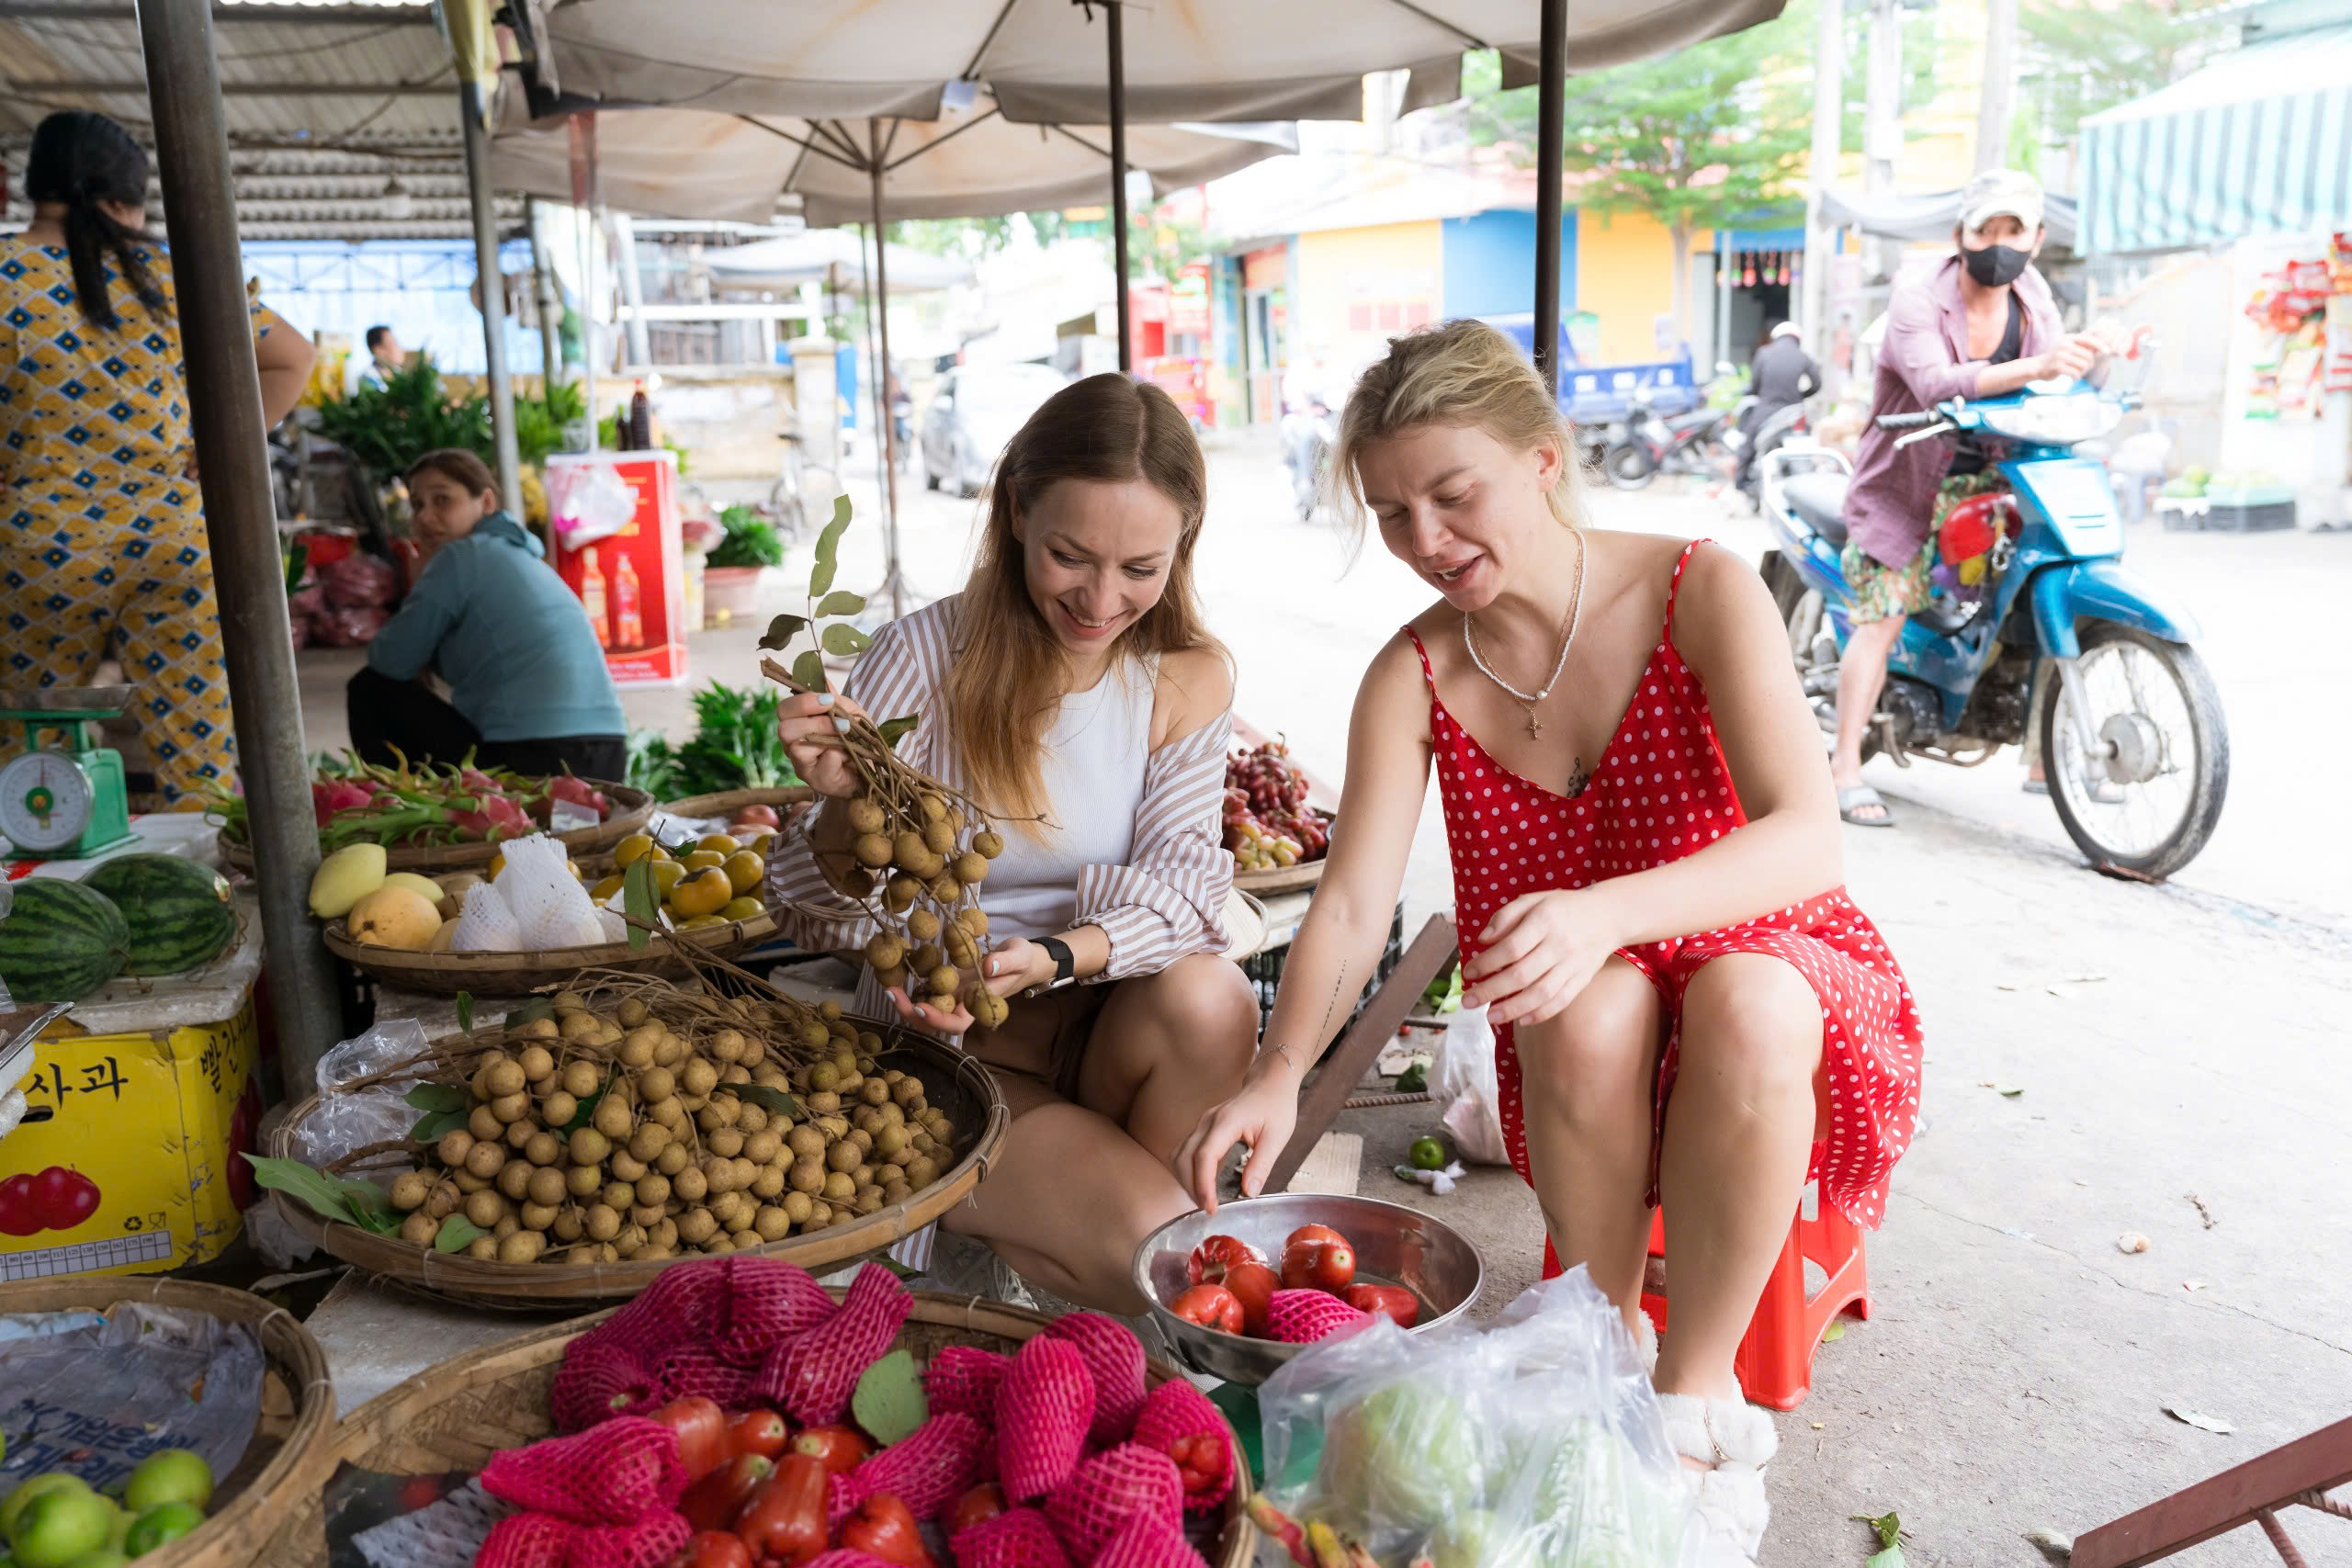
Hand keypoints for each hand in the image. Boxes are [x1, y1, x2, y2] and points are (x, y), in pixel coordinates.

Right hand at [777, 691, 867, 798]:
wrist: (871, 770)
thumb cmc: (857, 740)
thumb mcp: (851, 715)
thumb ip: (836, 701)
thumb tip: (824, 681)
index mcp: (798, 725)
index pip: (784, 710)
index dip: (803, 702)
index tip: (828, 701)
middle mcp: (794, 746)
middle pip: (784, 729)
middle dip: (815, 722)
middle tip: (841, 723)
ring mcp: (802, 766)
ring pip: (798, 748)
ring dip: (827, 738)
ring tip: (847, 738)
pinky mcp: (817, 782)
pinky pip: (823, 765)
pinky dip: (840, 757)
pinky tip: (849, 757)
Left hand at [884, 939, 1042, 1036]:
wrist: (1023, 959)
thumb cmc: (1024, 961)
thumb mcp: (1020, 957)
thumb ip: (1005, 962)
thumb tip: (987, 966)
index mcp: (979, 1007)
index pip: (955, 1024)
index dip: (937, 1020)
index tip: (921, 1007)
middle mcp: (963, 1006)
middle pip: (933, 1021)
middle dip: (909, 1012)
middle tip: (890, 993)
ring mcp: (953, 996)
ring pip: (925, 1008)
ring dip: (905, 1001)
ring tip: (888, 985)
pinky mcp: (948, 983)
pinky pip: (927, 989)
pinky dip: (911, 985)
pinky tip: (897, 972)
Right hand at [1174, 1051, 1303, 1213]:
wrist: (1270, 1083)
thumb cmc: (1275, 1106)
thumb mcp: (1277, 1137)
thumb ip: (1262, 1165)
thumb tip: (1248, 1192)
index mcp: (1226, 1121)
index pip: (1204, 1156)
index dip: (1203, 1184)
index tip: (1211, 1206)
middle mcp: (1208, 1121)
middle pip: (1184, 1158)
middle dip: (1192, 1187)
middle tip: (1210, 1209)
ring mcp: (1202, 1124)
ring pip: (1179, 1156)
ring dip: (1186, 1180)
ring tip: (1205, 1200)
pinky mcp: (1202, 1129)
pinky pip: (1184, 1152)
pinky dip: (1187, 1172)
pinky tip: (1201, 1185)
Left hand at [1460, 887, 1621, 1027]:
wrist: (1607, 915)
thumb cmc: (1562, 907)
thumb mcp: (1533, 899)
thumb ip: (1506, 916)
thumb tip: (1483, 939)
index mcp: (1545, 920)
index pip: (1511, 948)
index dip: (1487, 963)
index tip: (1468, 972)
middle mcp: (1560, 944)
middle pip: (1521, 974)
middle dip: (1491, 991)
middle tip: (1469, 1001)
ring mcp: (1573, 965)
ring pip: (1540, 993)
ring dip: (1512, 1008)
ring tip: (1490, 1017)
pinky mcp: (1582, 979)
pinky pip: (1561, 1001)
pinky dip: (1540, 1014)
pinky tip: (1521, 1020)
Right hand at [2036, 335, 2100, 382]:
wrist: (2038, 367)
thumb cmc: (2058, 357)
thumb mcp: (2069, 347)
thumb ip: (2084, 345)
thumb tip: (2104, 346)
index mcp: (2069, 338)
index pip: (2089, 339)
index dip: (2100, 345)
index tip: (2108, 351)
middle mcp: (2064, 345)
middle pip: (2088, 355)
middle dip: (2089, 364)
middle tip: (2084, 368)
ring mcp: (2060, 356)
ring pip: (2083, 365)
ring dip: (2083, 372)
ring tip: (2077, 372)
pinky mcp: (2057, 367)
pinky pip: (2076, 373)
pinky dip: (2077, 377)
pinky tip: (2073, 377)